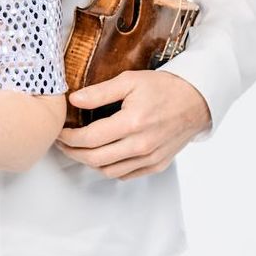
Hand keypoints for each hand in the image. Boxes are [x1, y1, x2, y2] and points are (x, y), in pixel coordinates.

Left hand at [57, 69, 211, 179]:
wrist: (195, 101)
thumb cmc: (163, 88)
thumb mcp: (130, 80)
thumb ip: (100, 92)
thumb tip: (73, 100)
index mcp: (132, 123)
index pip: (90, 138)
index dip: (69, 137)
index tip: (59, 131)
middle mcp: (141, 145)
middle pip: (95, 159)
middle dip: (73, 152)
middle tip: (63, 142)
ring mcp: (150, 159)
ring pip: (108, 170)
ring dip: (89, 162)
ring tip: (79, 148)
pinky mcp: (156, 165)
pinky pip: (125, 174)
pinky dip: (109, 168)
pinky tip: (102, 154)